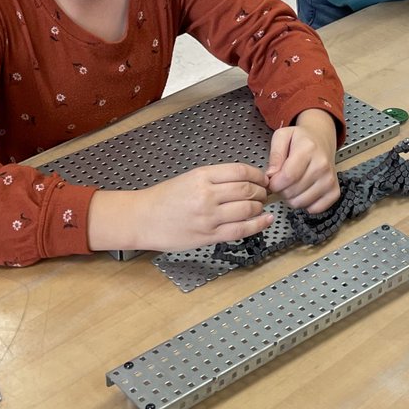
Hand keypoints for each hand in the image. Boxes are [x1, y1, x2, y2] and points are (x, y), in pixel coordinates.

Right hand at [87, 162, 270, 252]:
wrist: (142, 219)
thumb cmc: (164, 198)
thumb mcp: (189, 178)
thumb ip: (215, 179)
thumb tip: (245, 180)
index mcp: (202, 176)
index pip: (241, 172)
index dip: (258, 175)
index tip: (263, 179)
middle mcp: (207, 195)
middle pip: (247, 190)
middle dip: (261, 192)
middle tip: (264, 193)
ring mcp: (208, 217)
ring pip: (247, 209)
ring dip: (260, 207)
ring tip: (261, 206)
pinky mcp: (208, 236)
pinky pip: (241, 230)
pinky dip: (258, 225)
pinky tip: (266, 220)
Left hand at [266, 108, 338, 213]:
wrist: (322, 139)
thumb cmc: (301, 139)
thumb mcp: (282, 136)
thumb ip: (275, 155)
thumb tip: (271, 175)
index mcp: (308, 149)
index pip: (287, 177)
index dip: (274, 184)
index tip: (272, 180)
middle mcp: (322, 165)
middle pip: (292, 192)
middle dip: (281, 190)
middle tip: (283, 181)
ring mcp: (330, 179)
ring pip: (301, 203)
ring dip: (292, 198)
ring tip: (293, 185)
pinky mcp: (334, 191)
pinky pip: (314, 209)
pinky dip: (305, 204)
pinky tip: (304, 191)